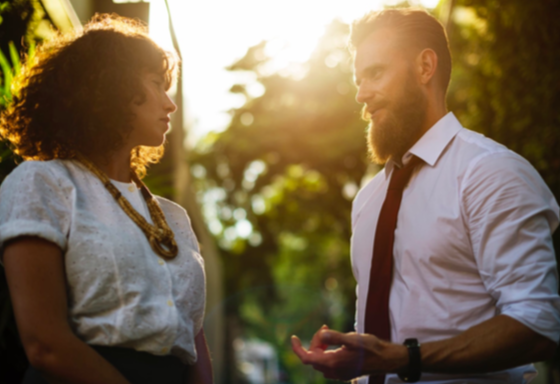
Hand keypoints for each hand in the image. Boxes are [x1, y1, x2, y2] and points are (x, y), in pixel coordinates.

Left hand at [291, 327, 407, 379]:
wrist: (387, 359)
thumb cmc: (371, 348)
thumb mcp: (353, 339)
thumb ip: (336, 337)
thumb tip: (321, 333)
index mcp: (333, 363)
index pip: (306, 358)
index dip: (297, 349)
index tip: (294, 337)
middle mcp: (334, 371)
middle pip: (313, 357)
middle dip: (315, 342)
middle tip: (325, 328)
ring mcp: (339, 373)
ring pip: (320, 360)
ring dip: (321, 346)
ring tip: (329, 332)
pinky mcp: (345, 372)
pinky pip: (328, 362)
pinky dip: (327, 351)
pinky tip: (336, 342)